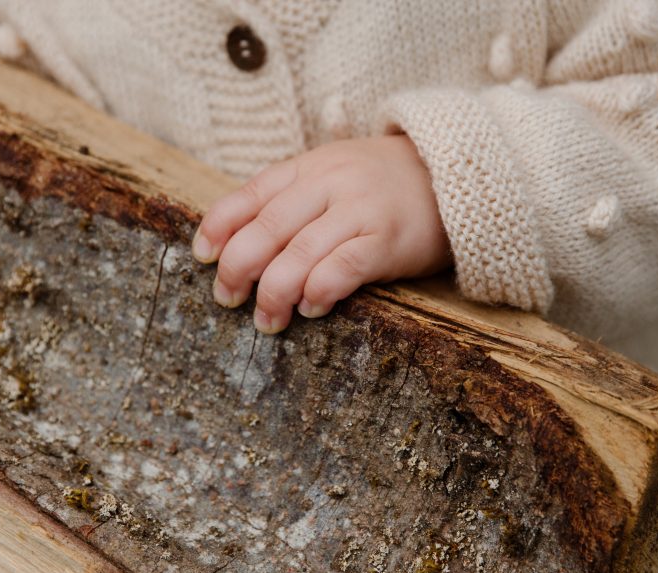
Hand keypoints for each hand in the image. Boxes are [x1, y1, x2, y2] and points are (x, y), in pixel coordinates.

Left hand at [193, 134, 451, 332]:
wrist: (455, 174)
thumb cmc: (383, 186)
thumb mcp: (333, 175)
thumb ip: (292, 199)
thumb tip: (240, 243)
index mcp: (309, 168)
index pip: (252, 193)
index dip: (220, 225)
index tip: (202, 256)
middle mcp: (329, 184)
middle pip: (268, 226)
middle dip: (239, 266)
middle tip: (227, 298)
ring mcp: (360, 210)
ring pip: (301, 251)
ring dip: (275, 291)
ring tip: (266, 320)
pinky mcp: (388, 239)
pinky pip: (344, 266)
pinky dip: (320, 289)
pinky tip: (310, 309)